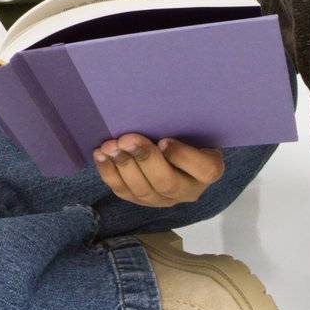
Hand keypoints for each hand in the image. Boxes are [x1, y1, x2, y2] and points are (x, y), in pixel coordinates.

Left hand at [92, 134, 223, 205]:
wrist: (175, 145)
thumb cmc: (187, 131)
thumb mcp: (194, 125)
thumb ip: (184, 122)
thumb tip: (158, 109)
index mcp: (209, 170)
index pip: (204, 170)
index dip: (183, 157)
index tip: (164, 140)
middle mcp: (189, 191)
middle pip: (167, 182)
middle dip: (144, 159)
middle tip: (127, 139)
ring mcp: (164, 200)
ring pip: (142, 190)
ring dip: (123, 166)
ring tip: (110, 146)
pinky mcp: (142, 200)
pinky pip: (123, 191)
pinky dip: (109, 172)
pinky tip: (101, 154)